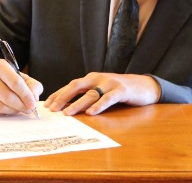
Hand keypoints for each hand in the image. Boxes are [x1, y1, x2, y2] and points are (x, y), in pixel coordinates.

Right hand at [0, 59, 42, 116]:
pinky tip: (8, 108)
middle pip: (7, 96)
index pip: (15, 82)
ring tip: (19, 109)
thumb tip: (34, 98)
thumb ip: (33, 86)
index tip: (33, 104)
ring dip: (13, 111)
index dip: (26, 95)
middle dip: (21, 106)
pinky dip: (4, 113)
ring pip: (0, 107)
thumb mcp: (21, 77)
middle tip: (28, 109)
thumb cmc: (6, 79)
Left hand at [44, 72, 160, 115]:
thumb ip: (87, 95)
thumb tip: (69, 107)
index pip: (71, 85)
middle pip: (76, 86)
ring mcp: (109, 83)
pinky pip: (108, 98)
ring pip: (90, 94)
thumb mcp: (102, 90)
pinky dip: (99, 105)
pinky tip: (91, 113)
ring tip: (67, 113)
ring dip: (77, 104)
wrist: (144, 85)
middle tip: (52, 109)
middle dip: (62, 97)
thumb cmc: (120, 90)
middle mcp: (98, 78)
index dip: (58, 94)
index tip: (47, 104)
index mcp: (91, 79)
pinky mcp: (121, 90)